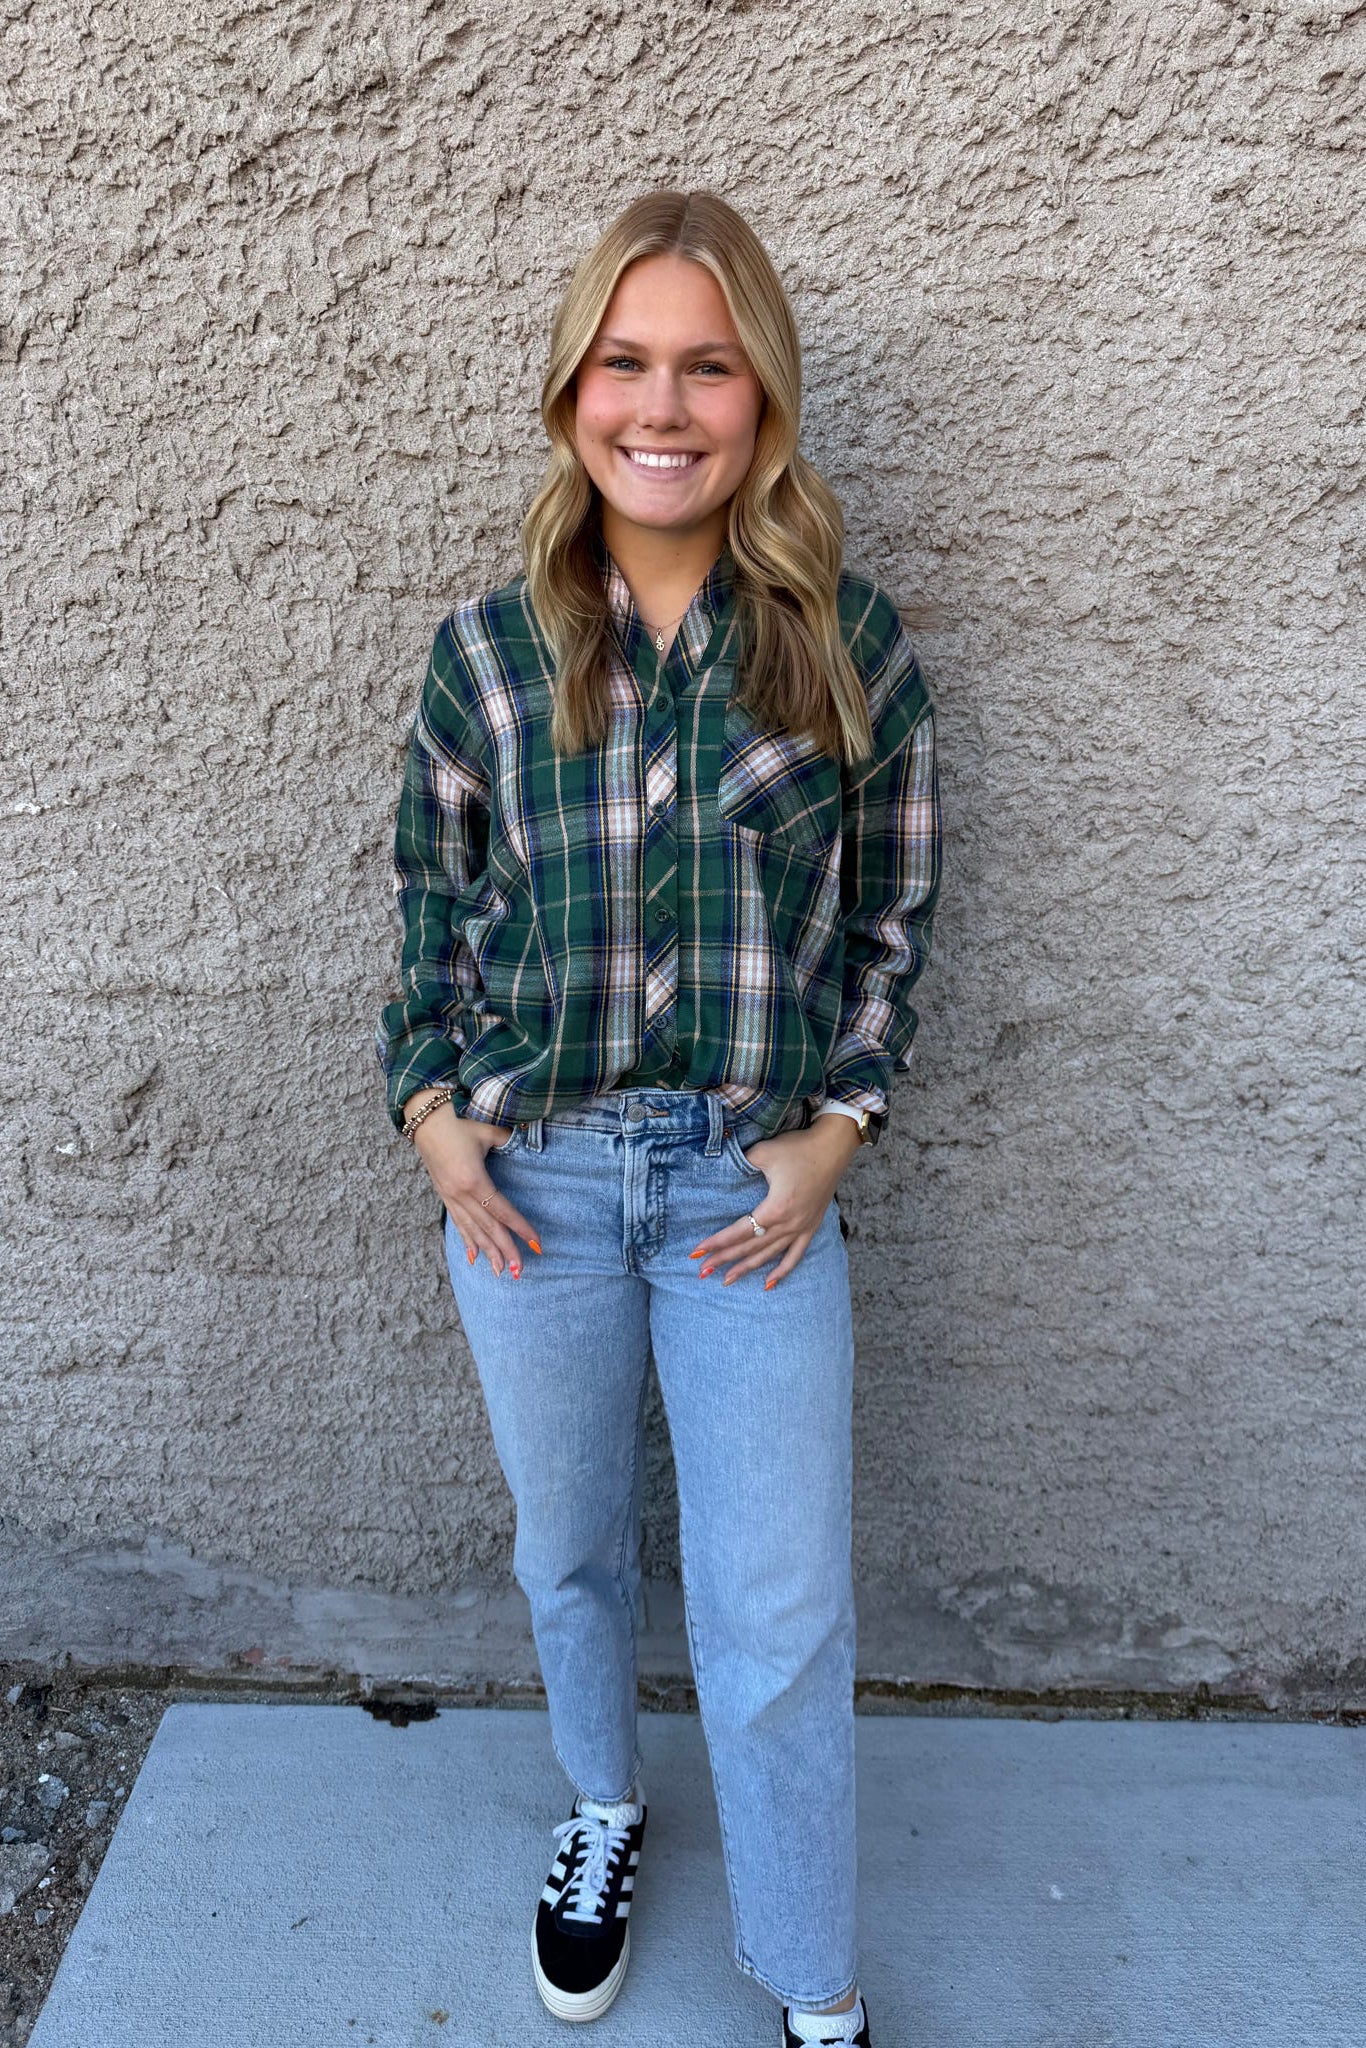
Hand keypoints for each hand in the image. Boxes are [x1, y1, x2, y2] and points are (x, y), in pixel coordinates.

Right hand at [403, 1093, 541, 1278]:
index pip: (502, 1211)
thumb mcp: (488, 1130)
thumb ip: (510, 1140)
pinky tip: (473, 1258)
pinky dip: (467, 1242)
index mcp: (474, 1180)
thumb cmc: (458, 1122)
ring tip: (501, 1272)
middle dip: (505, 1250)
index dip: (520, 1228)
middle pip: (488, 1228)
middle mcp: (461, 1194)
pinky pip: (458, 1224)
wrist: (425, 1120)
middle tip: (519, 1271)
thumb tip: (529, 1141)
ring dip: (488, 1253)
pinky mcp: (444, 1196)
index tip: (536, 1244)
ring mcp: (451, 1197)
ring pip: (472, 1231)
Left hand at [688, 1115, 860, 1289]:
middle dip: (725, 1259)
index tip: (697, 1252)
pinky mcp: (810, 1227)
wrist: (832, 1148)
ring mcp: (801, 1228)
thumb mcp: (764, 1152)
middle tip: (702, 1271)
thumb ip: (740, 1163)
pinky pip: (795, 1256)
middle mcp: (789, 1224)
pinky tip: (767, 1285)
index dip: (717, 1242)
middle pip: (751, 1247)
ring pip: (769, 1255)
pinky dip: (781, 1272)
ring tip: (726, 1280)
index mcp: (776, 1208)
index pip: (740, 1231)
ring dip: (747, 1268)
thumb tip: (719, 1167)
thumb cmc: (797, 1148)